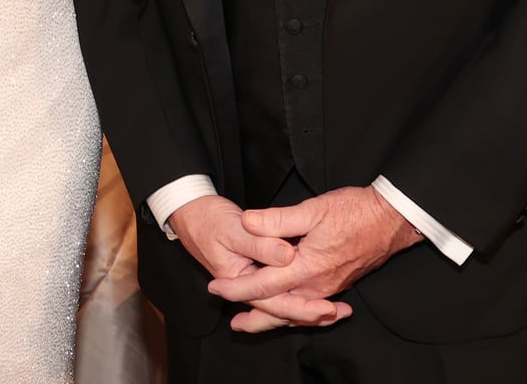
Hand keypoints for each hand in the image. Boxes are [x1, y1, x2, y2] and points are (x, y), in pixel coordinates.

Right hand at [166, 195, 335, 325]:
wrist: (189, 212)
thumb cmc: (208, 218)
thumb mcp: (234, 228)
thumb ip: (260, 243)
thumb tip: (287, 255)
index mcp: (238, 280)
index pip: (273, 302)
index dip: (301, 307)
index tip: (326, 307)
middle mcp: (245, 286)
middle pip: (279, 309)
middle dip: (309, 313)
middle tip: (337, 312)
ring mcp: (250, 281)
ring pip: (280, 303)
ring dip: (305, 309)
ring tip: (334, 312)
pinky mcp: (255, 272)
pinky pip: (278, 292)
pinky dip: (296, 296)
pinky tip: (314, 298)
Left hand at [211, 186, 422, 332]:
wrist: (392, 220)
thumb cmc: (356, 212)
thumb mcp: (314, 209)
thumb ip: (278, 220)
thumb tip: (248, 221)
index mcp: (308, 268)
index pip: (264, 286)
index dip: (237, 289)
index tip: (216, 288)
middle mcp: (318, 285)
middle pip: (279, 309)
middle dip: (254, 316)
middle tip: (233, 323)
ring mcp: (330, 288)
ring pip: (296, 312)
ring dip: (274, 318)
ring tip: (254, 323)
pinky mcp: (338, 285)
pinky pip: (311, 307)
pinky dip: (296, 314)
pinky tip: (290, 314)